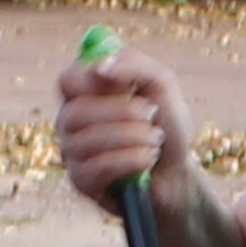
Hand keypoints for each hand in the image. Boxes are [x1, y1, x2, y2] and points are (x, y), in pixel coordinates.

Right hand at [54, 49, 193, 213]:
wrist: (178, 171)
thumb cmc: (166, 124)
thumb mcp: (161, 84)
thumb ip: (133, 65)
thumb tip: (99, 68)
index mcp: (85, 92)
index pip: (68, 80)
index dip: (93, 82)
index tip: (127, 86)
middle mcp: (71, 120)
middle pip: (74, 112)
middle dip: (121, 112)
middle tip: (151, 113)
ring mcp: (72, 152)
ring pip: (84, 141)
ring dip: (131, 136)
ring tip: (156, 139)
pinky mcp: (81, 181)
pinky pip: (95, 168)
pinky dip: (129, 160)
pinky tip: (148, 158)